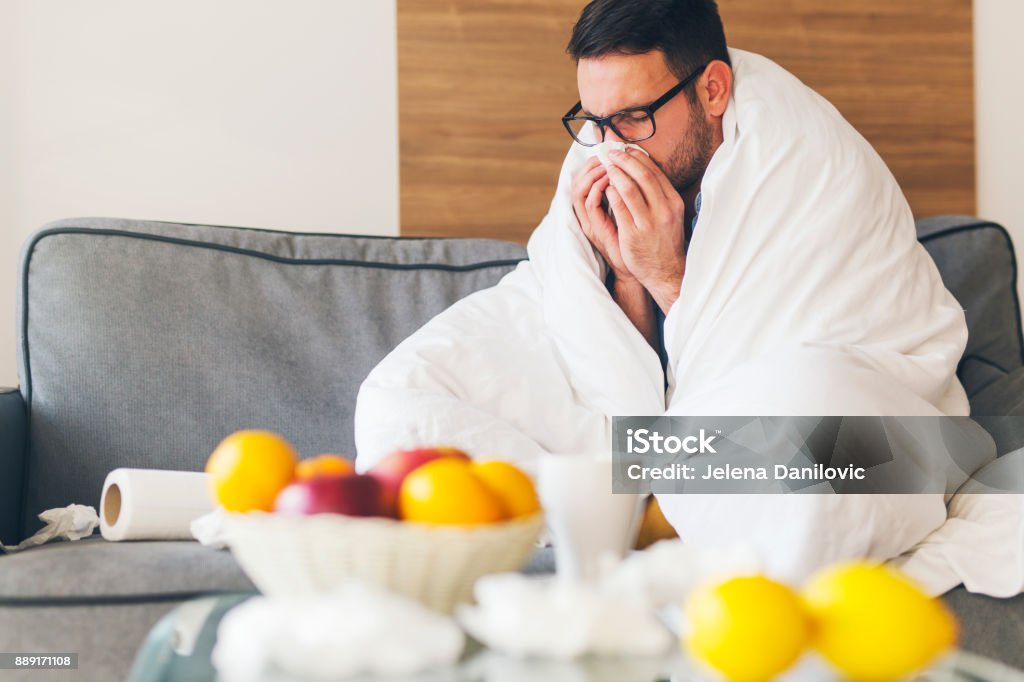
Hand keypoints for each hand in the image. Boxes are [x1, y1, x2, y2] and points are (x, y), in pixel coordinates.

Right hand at [570, 157, 633, 282]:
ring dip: (593, 173)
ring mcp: (590, 222)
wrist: (642, 269)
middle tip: (607, 153)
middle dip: (593, 164)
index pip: (587, 179)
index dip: (596, 163)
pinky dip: (597, 189)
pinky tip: (609, 180)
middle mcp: (589, 215)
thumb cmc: (639, 242)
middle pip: (579, 180)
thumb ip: (628, 196)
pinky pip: (589, 203)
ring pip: (579, 189)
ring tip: (607, 163)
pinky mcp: (594, 230)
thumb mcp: (633, 215)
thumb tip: (635, 172)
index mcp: (597, 210)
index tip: (611, 151)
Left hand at [604, 149, 686, 312]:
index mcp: (673, 202)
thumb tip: (644, 170)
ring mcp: (649, 222)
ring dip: (615, 172)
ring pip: (630, 188)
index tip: (624, 147)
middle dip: (624, 159)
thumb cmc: (664, 241)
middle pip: (643, 175)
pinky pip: (620, 207)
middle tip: (610, 150)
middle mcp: (664, 209)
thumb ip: (660, 195)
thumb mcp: (670, 215)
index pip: (655, 172)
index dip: (637, 156)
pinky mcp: (634, 234)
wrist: (666, 272)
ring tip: (605, 164)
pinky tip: (604, 186)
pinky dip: (611, 192)